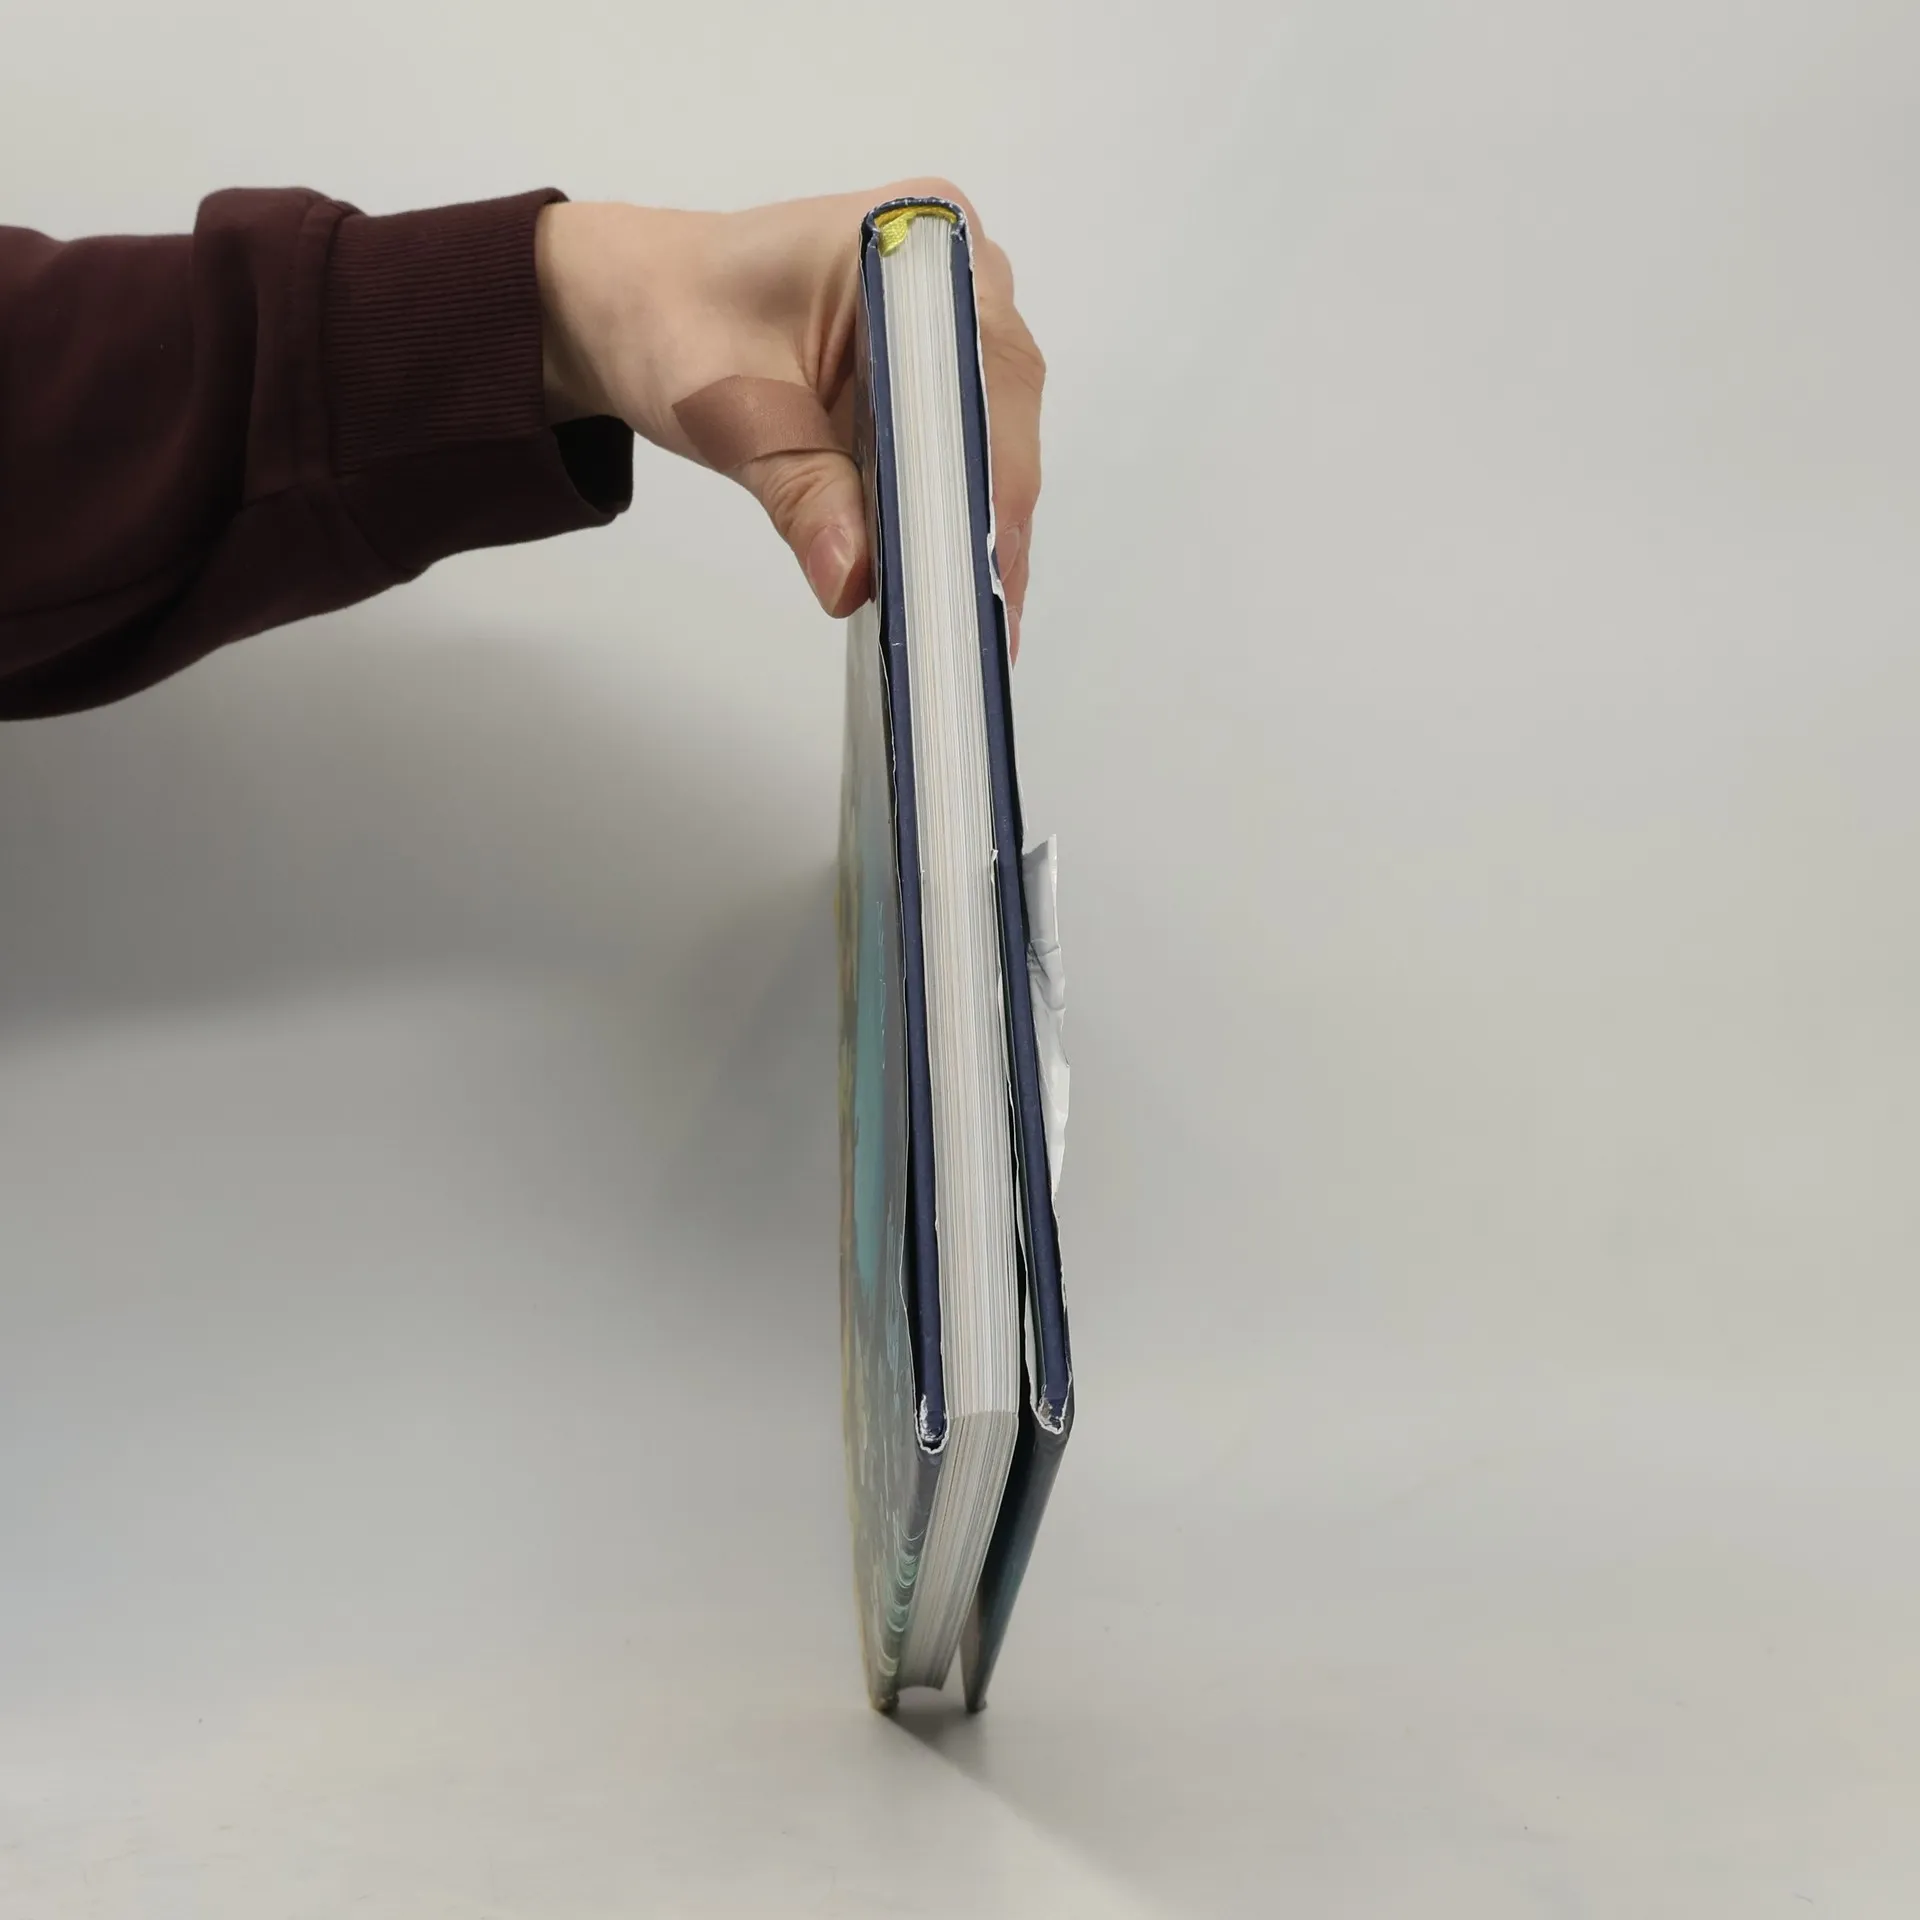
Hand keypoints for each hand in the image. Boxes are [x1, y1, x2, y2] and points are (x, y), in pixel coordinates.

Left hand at [535, 179, 1043, 654]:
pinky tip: (941, 585)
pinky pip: (963, 453)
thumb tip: (854, 581)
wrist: (639, 304)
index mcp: (914, 237)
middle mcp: (959, 270)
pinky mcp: (938, 374)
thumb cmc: (675, 323)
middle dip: (988, 519)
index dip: (988, 478)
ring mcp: (957, 322)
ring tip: (967, 623)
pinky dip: (948, 518)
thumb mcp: (733, 412)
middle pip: (1002, 412)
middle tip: (980, 624)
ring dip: (975, 530)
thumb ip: (801, 493)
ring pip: (993, 441)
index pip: (980, 372)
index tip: (978, 569)